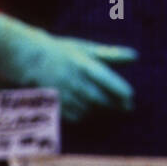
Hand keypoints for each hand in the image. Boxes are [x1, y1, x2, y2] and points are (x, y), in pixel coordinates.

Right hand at [0, 14, 136, 121]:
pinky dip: (87, 115)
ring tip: (111, 107)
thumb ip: (111, 55)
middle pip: (98, 98)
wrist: (30, 60)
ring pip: (89, 109)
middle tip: (128, 107)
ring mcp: (63, 94)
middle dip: (115, 105)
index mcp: (81, 63)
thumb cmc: (64, 52)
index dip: (117, 88)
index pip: (103, 77)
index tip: (131, 96)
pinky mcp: (56, 105)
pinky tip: (92, 110)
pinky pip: (77, 116)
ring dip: (102, 110)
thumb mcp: (86, 49)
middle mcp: (72, 79)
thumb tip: (136, 57)